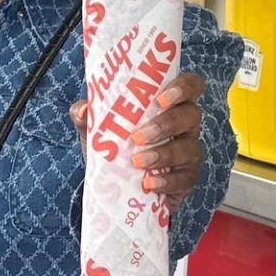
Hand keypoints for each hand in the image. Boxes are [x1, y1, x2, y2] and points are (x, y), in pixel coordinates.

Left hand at [69, 72, 206, 213]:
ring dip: (163, 153)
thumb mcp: (95, 131)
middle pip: (192, 114)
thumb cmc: (113, 149)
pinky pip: (184, 178)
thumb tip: (83, 109)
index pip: (190, 85)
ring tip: (137, 162)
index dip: (183, 87)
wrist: (115, 191)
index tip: (160, 98)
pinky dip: (166, 181)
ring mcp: (188, 152)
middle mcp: (184, 125)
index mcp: (168, 104)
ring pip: (189, 147)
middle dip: (167, 123)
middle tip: (138, 136)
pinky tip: (149, 183)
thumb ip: (85, 116)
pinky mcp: (186, 178)